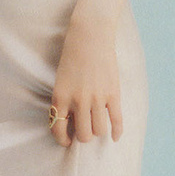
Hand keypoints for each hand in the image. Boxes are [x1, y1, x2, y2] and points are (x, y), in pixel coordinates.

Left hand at [49, 13, 122, 146]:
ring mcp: (97, 98)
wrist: (90, 34)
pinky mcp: (113, 93)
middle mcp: (78, 101)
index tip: (67, 141)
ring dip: (98, 131)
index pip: (58, 129)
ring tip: (97, 124)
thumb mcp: (61, 79)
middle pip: (83, 135)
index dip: (63, 139)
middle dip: (83, 136)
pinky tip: (114, 137)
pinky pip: (116, 121)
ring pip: (99, 131)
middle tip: (84, 130)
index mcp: (60, 96)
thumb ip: (64, 100)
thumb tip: (71, 123)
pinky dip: (116, 132)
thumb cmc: (73, 55)